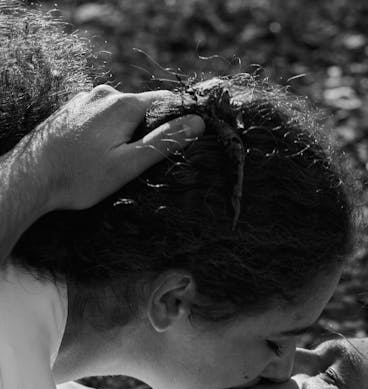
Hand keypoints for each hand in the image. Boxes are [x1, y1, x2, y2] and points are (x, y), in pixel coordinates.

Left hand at [15, 84, 204, 212]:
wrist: (32, 177)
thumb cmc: (80, 177)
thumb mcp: (128, 164)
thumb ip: (163, 142)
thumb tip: (197, 123)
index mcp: (124, 105)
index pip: (166, 102)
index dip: (180, 119)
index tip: (188, 140)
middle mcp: (105, 94)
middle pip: (143, 108)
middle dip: (150, 131)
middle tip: (146, 163)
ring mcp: (86, 100)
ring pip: (121, 114)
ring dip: (128, 134)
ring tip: (119, 163)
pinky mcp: (72, 110)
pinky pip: (102, 117)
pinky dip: (109, 133)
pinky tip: (100, 155)